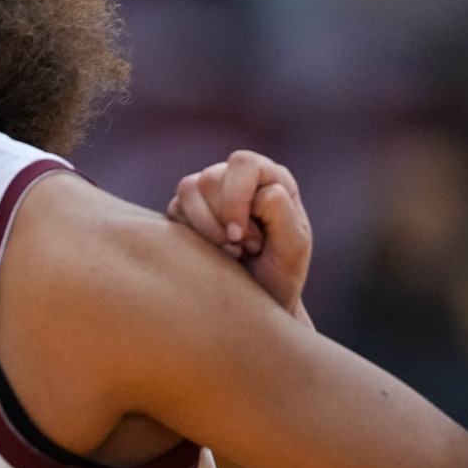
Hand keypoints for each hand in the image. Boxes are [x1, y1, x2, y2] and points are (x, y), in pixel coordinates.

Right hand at [166, 150, 310, 314]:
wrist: (256, 304)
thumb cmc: (280, 275)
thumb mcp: (294, 249)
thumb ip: (283, 214)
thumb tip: (260, 193)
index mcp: (270, 179)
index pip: (244, 164)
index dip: (237, 197)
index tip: (240, 237)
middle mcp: (239, 179)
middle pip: (212, 177)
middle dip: (222, 220)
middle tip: (241, 249)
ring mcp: (211, 193)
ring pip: (189, 188)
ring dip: (205, 226)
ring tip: (229, 252)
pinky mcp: (187, 211)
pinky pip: (174, 207)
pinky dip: (191, 233)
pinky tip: (212, 252)